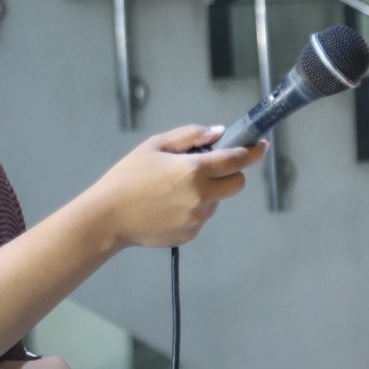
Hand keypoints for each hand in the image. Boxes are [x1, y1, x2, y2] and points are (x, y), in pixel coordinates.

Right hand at [86, 124, 268, 247]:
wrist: (107, 217)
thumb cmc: (128, 176)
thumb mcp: (155, 145)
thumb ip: (191, 136)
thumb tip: (218, 133)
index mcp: (194, 170)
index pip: (237, 160)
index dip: (253, 151)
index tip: (261, 145)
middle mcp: (201, 196)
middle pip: (237, 184)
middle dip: (230, 173)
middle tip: (208, 168)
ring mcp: (197, 219)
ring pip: (216, 201)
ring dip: (207, 192)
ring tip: (172, 189)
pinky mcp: (190, 234)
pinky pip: (201, 217)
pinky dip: (192, 209)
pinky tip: (167, 206)